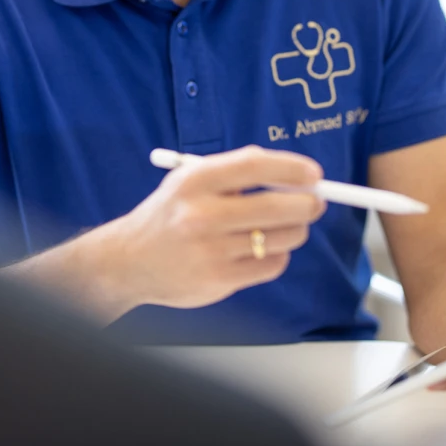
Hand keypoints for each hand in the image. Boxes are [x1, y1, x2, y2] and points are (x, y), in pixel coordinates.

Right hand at [108, 145, 326, 309]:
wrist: (129, 261)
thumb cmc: (170, 215)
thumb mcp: (189, 181)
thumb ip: (235, 173)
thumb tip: (295, 173)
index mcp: (194, 181)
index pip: (255, 166)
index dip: (291, 168)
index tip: (314, 173)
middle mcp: (201, 214)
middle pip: (276, 206)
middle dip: (307, 203)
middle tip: (316, 201)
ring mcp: (211, 250)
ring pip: (281, 238)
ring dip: (295, 230)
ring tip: (287, 225)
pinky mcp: (219, 280)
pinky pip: (271, 264)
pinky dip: (277, 255)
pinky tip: (264, 248)